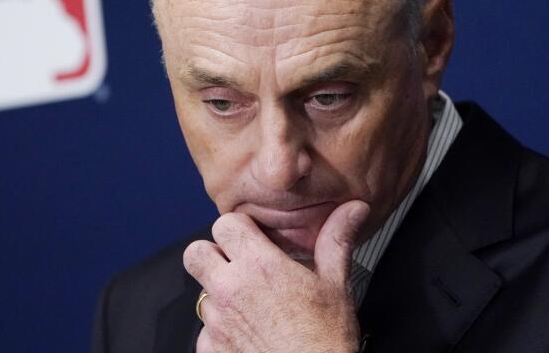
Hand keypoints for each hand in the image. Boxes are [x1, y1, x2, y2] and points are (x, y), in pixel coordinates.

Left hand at [183, 200, 369, 352]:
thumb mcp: (336, 285)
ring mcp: (216, 320)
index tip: (253, 240)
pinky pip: (204, 330)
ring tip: (249, 305)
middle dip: (213, 255)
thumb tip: (353, 209)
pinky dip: (220, 331)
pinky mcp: (210, 348)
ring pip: (200, 291)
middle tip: (237, 266)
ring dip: (218, 294)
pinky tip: (247, 334)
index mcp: (260, 265)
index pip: (225, 224)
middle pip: (196, 252)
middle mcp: (231, 288)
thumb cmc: (326, 341)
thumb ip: (336, 241)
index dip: (239, 229)